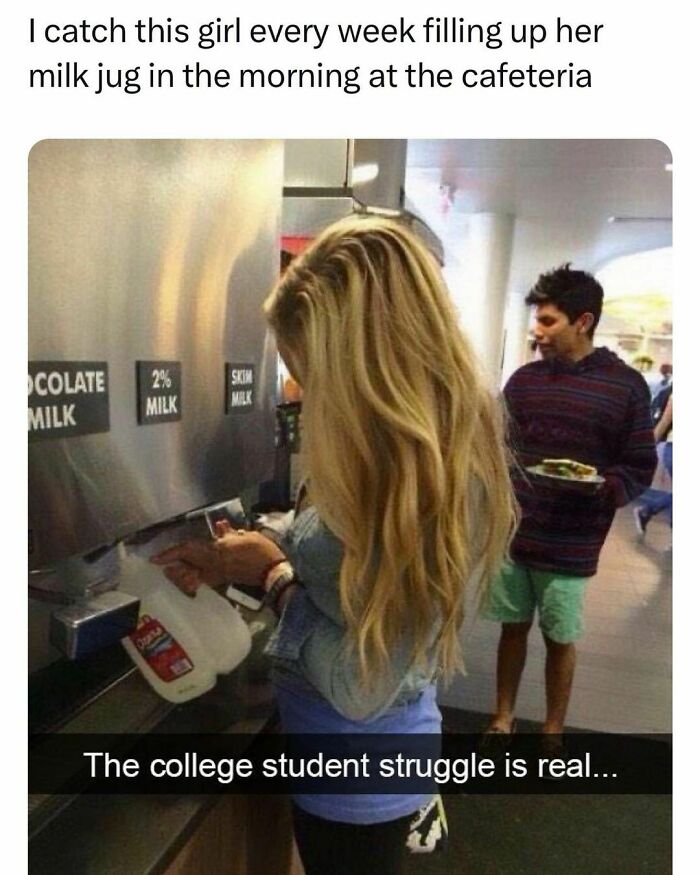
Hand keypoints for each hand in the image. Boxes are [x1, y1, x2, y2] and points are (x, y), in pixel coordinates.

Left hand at [150, 521, 285, 594]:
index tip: (154, 559)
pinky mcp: (223, 579)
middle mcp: (212, 566)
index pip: (187, 551)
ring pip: (192, 572)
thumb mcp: (245, 537)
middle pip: (185, 567)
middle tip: (160, 563)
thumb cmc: (260, 552)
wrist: (272, 573)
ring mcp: (217, 574)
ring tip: (173, 567)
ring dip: (181, 569)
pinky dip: (196, 570)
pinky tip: (196, 566)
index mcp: (215, 552)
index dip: (170, 554)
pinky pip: (203, 575)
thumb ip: (229, 533)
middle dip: (172, 565)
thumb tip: (219, 527)